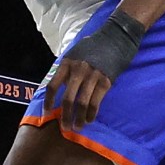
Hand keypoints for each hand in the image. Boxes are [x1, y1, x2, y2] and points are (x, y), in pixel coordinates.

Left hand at [47, 12, 141, 127]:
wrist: (116, 37)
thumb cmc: (95, 45)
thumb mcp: (75, 53)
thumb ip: (67, 68)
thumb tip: (60, 86)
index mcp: (67, 63)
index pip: (52, 86)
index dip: (49, 101)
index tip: (48, 112)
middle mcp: (78, 70)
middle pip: (67, 99)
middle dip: (65, 116)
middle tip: (64, 127)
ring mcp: (92, 76)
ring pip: (82, 103)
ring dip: (78, 118)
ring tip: (77, 127)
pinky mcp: (106, 81)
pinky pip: (96, 101)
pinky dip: (91, 113)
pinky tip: (89, 119)